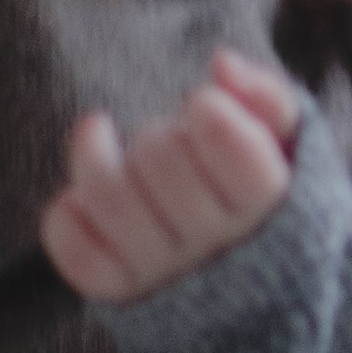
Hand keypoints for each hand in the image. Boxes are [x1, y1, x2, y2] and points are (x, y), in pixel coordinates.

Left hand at [41, 52, 299, 304]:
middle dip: (158, 133)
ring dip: (93, 154)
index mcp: (268, 205)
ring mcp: (165, 269)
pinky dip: (66, 215)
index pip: (237, 155)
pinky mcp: (119, 288)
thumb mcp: (285, 140)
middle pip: (163, 163)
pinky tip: (81, 194)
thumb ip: (267, 96)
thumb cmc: (259, 187)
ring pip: (110, 199)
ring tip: (97, 132)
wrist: (245, 279)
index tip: (202, 106)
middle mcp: (217, 244)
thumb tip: (223, 64)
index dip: (210, 112)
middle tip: (167, 138)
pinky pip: (76, 253)